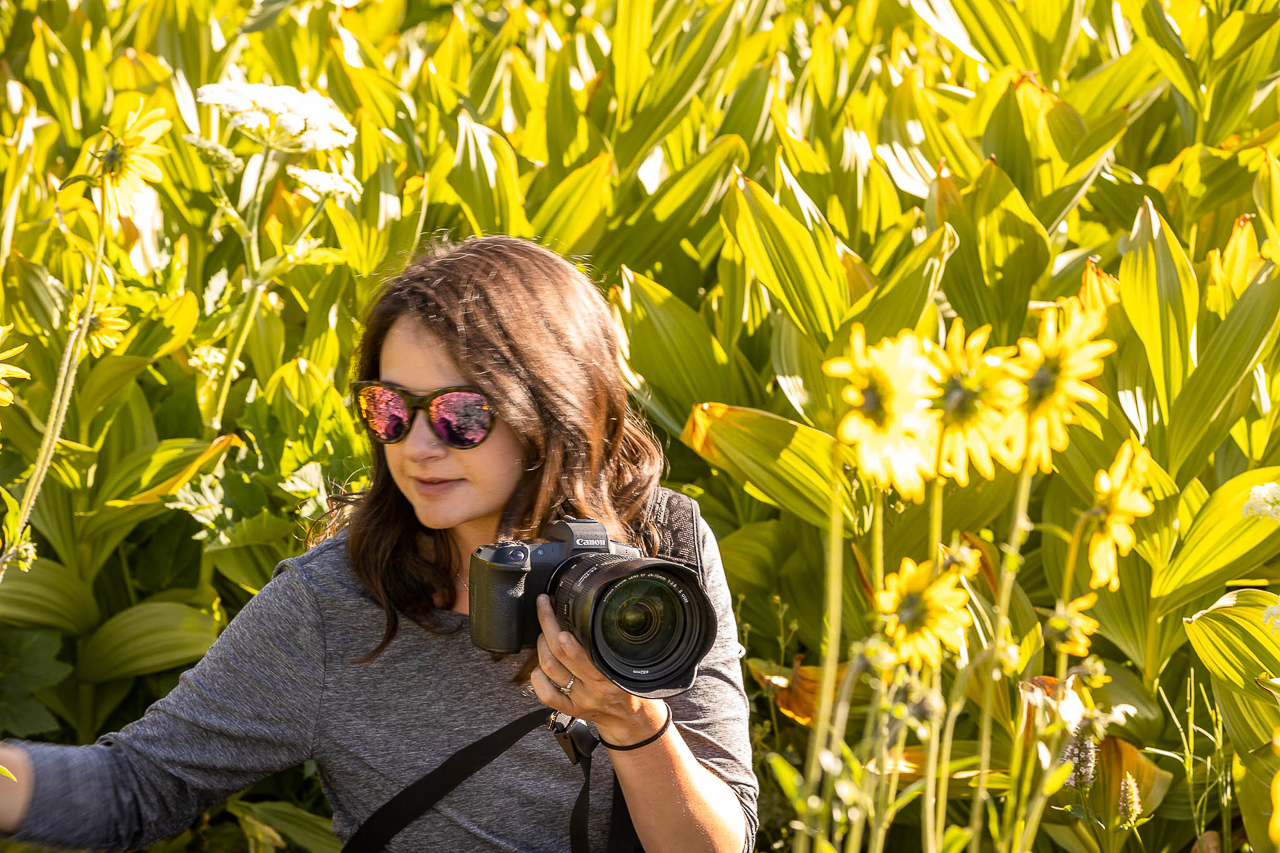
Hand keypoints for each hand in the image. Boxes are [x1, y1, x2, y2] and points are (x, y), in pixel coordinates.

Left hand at [531, 594, 667, 745]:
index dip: (564, 632)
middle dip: (546, 624)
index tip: (558, 610)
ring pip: (549, 668)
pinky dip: (537, 677)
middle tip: (544, 606)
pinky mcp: (569, 709)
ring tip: (544, 631)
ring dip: (541, 645)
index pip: (581, 651)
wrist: (632, 720)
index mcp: (608, 676)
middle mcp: (591, 687)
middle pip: (558, 653)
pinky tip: (539, 666)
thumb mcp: (629, 665)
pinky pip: (546, 694)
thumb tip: (594, 618)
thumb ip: (612, 646)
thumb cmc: (631, 688)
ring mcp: (578, 698)